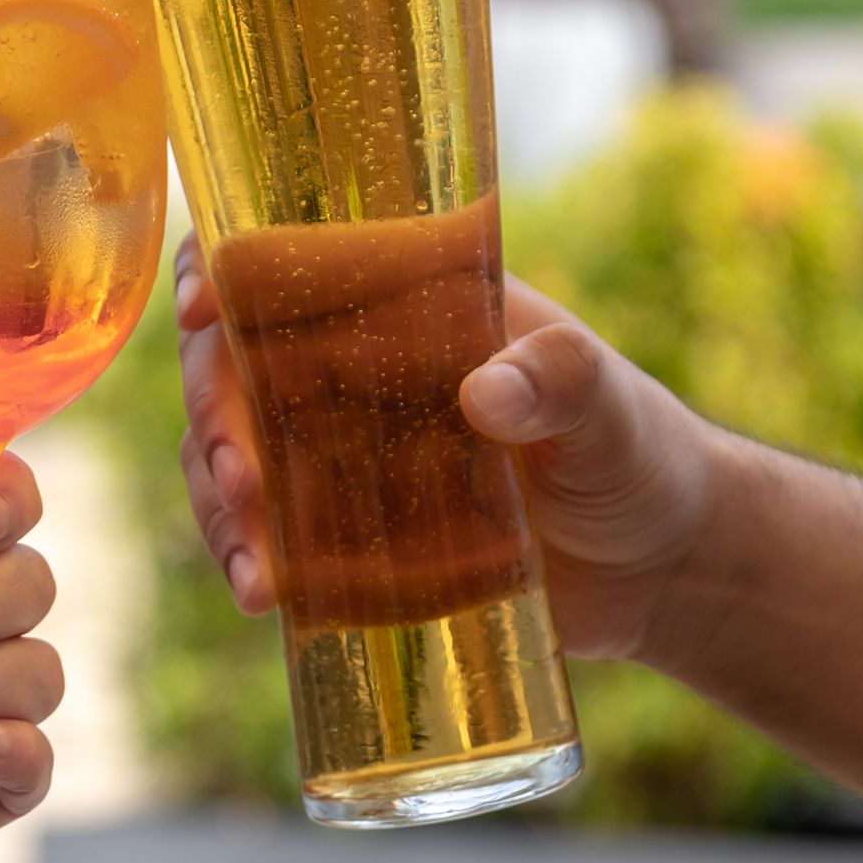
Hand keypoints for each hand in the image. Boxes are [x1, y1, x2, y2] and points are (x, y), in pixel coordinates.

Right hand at [173, 231, 731, 664]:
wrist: (658, 570)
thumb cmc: (640, 455)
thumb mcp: (612, 409)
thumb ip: (563, 381)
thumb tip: (483, 394)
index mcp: (406, 310)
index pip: (289, 265)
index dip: (224, 272)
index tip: (205, 306)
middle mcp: (354, 378)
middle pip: (234, 371)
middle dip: (215, 418)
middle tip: (241, 480)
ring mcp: (341, 461)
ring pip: (233, 461)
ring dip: (220, 506)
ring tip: (251, 566)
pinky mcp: (346, 541)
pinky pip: (268, 540)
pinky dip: (248, 563)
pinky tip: (259, 597)